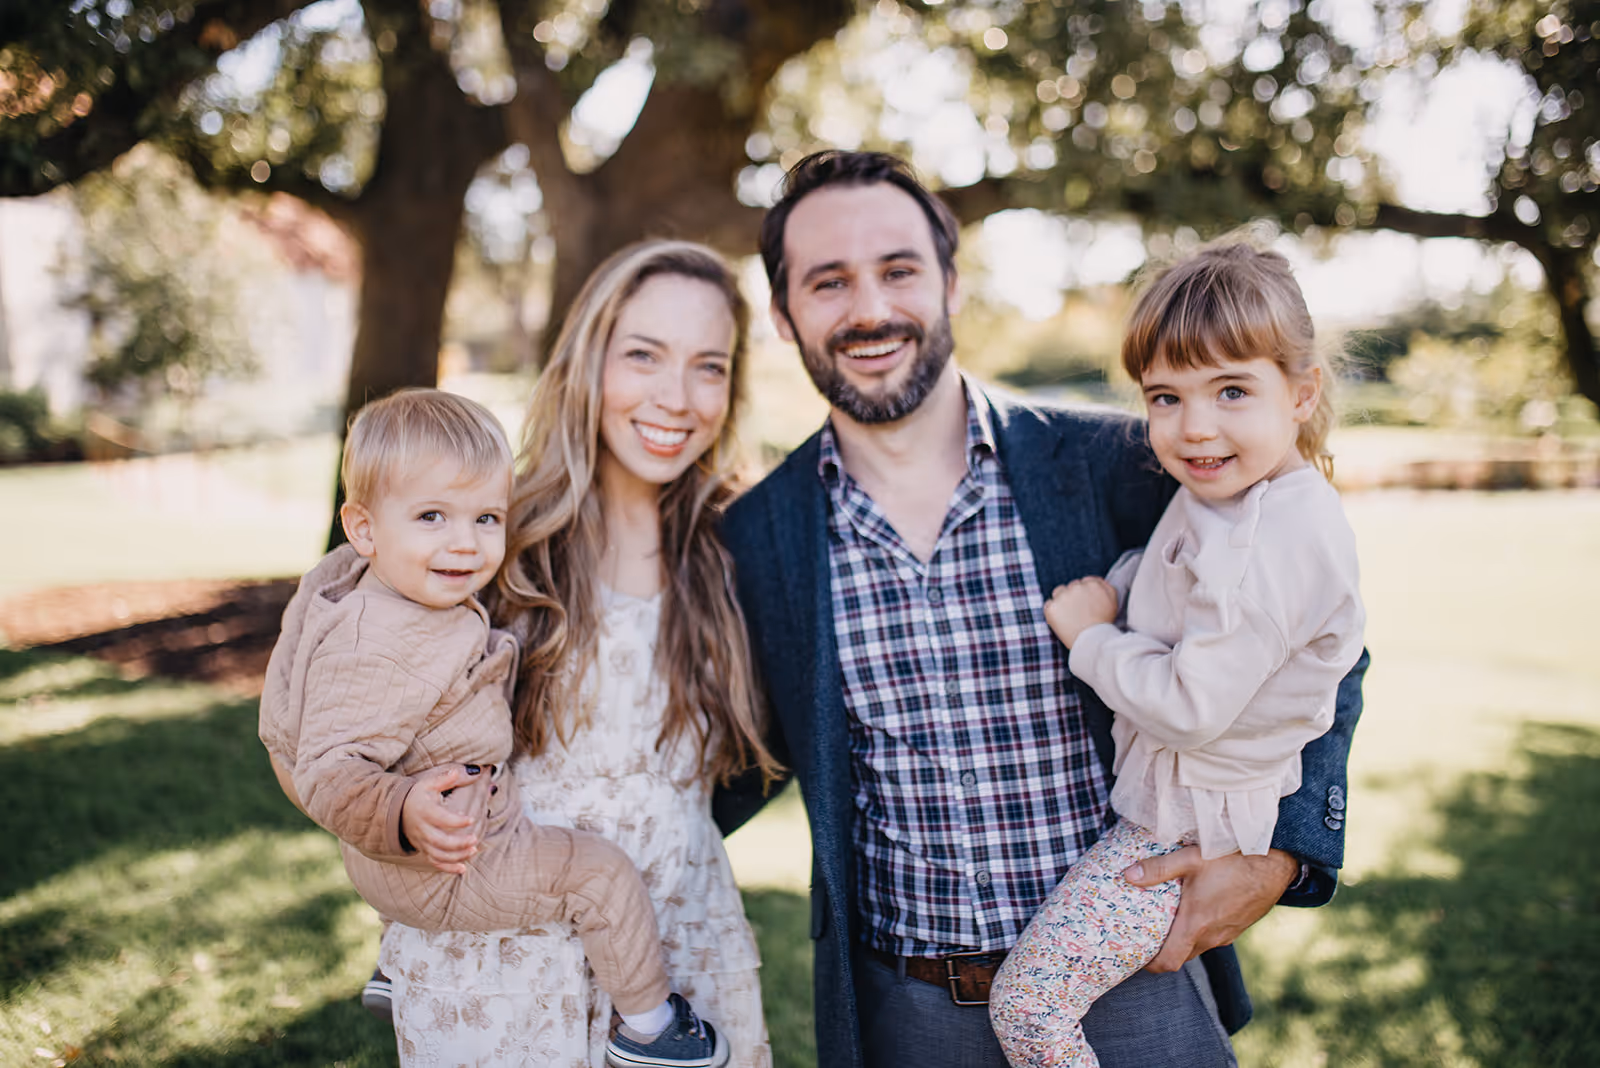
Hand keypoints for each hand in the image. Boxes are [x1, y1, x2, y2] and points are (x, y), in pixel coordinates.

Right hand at [400, 764, 490, 873]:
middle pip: (439, 841)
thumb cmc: (417, 795)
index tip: (471, 819)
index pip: (440, 818)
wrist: (396, 810)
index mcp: (424, 811)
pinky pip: (434, 862)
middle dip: (457, 843)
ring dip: (455, 856)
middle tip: (475, 839)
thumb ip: (446, 778)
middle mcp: (422, 829)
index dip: (455, 821)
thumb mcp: (428, 782)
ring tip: (473, 851)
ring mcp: (422, 841)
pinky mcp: (423, 849)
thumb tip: (467, 771)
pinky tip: (463, 869)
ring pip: (438, 854)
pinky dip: (448, 868)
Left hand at [1043, 577, 1118, 648]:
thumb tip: (1096, 580)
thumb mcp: (1113, 601)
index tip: (1086, 604)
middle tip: (1079, 612)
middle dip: (1074, 596)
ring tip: (1070, 616)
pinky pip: (1049, 605)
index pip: (1085, 582)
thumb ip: (1105, 586)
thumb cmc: (1104, 624)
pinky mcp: (1052, 607)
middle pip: (1072, 586)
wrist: (1092, 641)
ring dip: (1062, 600)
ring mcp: (1063, 596)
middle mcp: (1077, 587)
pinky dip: (1053, 612)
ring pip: (1059, 592)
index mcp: (1092, 584)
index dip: (1085, 593)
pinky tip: (1062, 621)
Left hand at [1123, 846, 1297, 971]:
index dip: (1151, 965)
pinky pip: (1213, 937)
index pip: (1169, 962)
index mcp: (1196, 924)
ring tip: (1167, 920)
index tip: (1137, 956)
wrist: (1275, 863)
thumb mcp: (1191, 858)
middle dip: (1163, 950)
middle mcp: (1212, 936)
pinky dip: (1200, 931)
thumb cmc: (1233, 860)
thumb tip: (1128, 875)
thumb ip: (1158, 868)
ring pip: (1198, 946)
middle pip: (1182, 955)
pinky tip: (1195, 910)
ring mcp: (1227, 934)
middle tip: (1147, 934)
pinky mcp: (1238, 927)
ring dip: (1183, 939)